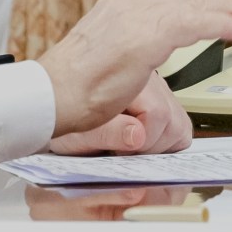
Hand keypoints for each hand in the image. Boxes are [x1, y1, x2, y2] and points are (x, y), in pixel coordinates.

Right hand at [35, 0, 231, 140]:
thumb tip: (146, 57)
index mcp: (118, 5)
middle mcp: (128, 3)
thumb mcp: (108, 54)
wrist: (48, 96)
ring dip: (231, 10)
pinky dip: (220, 23)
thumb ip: (132, 47)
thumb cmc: (73, 86)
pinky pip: (192, 24)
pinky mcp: (144, 37)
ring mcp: (135, 17)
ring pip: (194, 6)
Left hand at [46, 74, 194, 154]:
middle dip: (153, 145)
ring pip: (179, 123)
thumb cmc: (61, 115)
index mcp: (129, 81)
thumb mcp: (77, 132)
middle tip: (124, 150)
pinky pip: (176, 122)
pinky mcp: (158, 98)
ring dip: (159, 142)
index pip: (159, 115)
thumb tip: (138, 137)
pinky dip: (162, 137)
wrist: (51, 104)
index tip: (124, 151)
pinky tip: (138, 139)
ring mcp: (156, 88)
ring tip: (129, 144)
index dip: (145, 141)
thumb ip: (109, 134)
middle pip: (175, 120)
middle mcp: (148, 80)